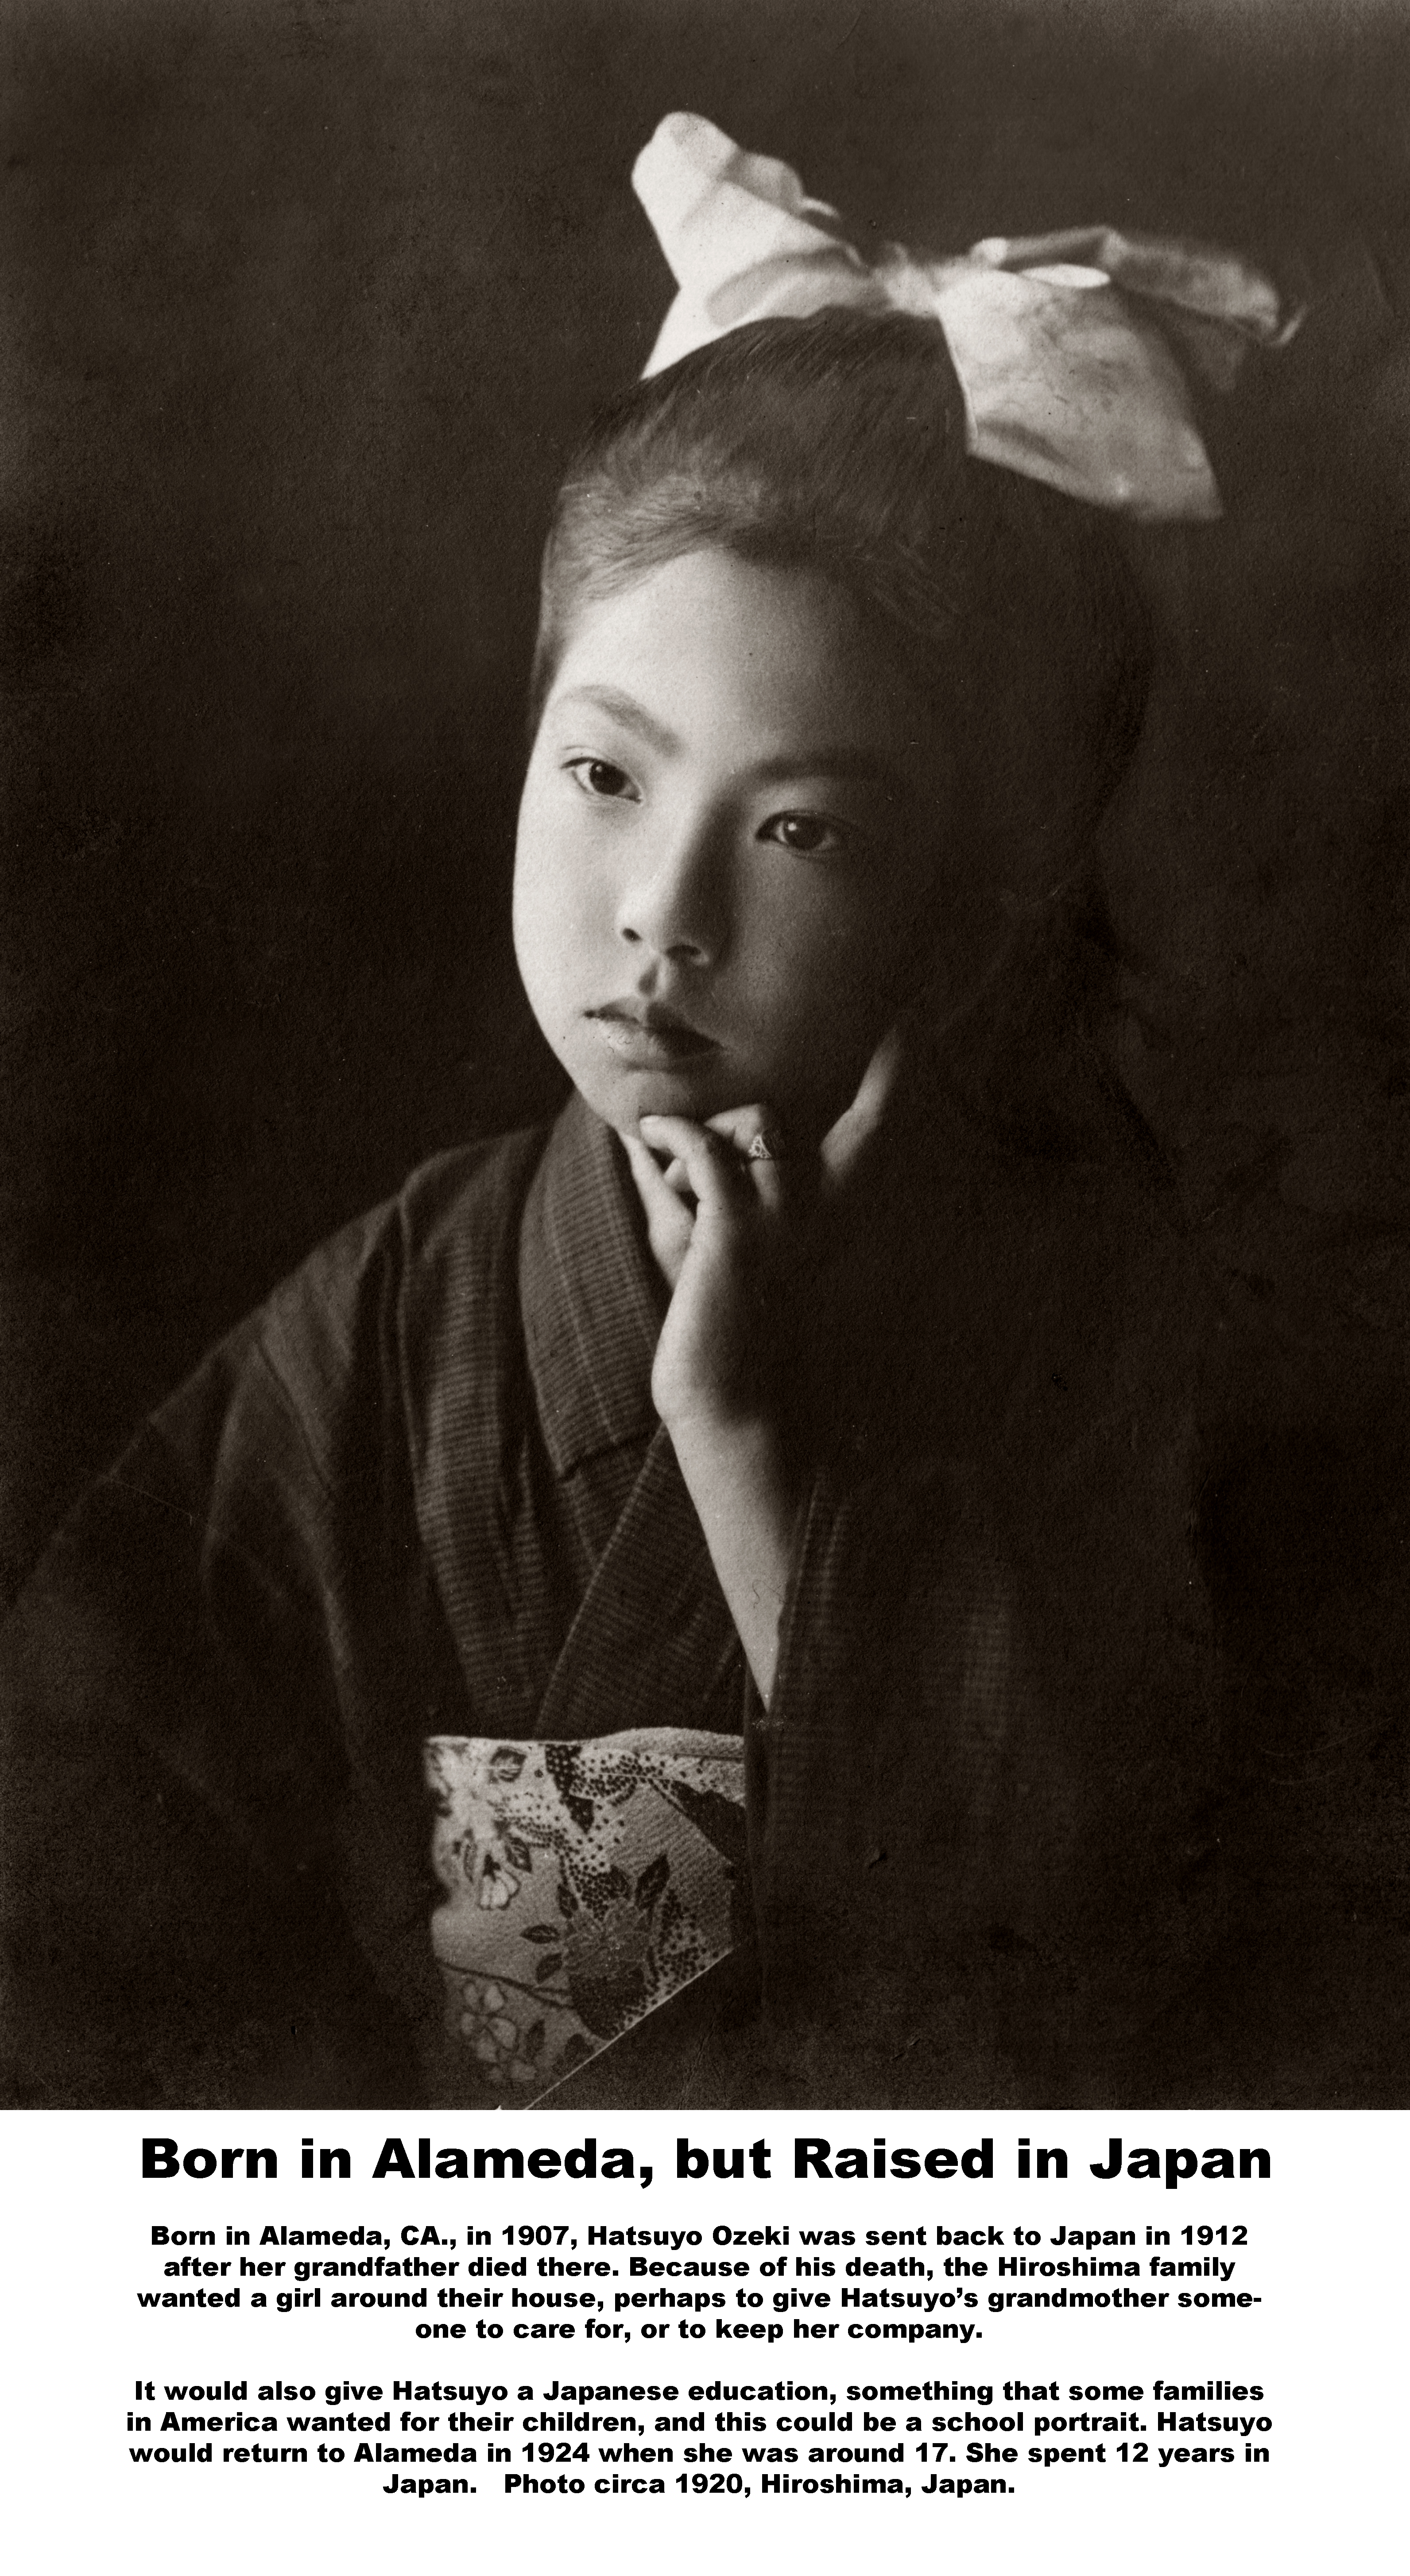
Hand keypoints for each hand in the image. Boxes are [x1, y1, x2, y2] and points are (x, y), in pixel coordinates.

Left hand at [622, 1024, 905, 1436]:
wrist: (725, 1393)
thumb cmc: (711, 1317)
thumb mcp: (693, 1236)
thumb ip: (675, 1179)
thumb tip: (633, 1127)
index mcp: (831, 1208)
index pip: (877, 1123)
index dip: (895, 1070)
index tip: (910, 1017)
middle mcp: (820, 1207)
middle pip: (796, 1114)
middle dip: (760, 1108)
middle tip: (722, 1110)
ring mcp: (783, 1216)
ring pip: (748, 1122)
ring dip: (695, 1132)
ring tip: (659, 1154)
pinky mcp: (737, 1229)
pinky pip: (707, 1151)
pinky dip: (672, 1134)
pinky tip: (647, 1133)